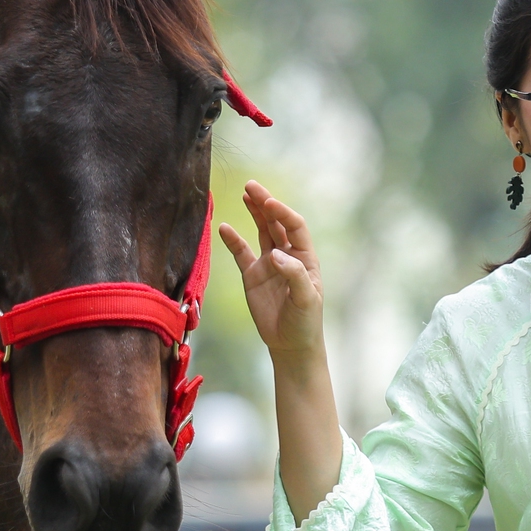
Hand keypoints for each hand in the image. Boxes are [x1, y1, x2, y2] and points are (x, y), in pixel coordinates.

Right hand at [217, 181, 325, 362]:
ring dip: (254, 212)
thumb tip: (275, 255)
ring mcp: (269, 264)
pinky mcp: (252, 275)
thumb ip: (294, 275)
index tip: (269, 202)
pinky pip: (241, 253)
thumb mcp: (306, 299)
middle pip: (276, 223)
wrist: (290, 343)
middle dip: (266, 203)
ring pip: (261, 231)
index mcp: (305, 257)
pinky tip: (224, 228)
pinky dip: (233, 240)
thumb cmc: (305, 321)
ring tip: (245, 194)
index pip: (294, 226)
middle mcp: (287, 255)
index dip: (282, 213)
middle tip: (252, 186)